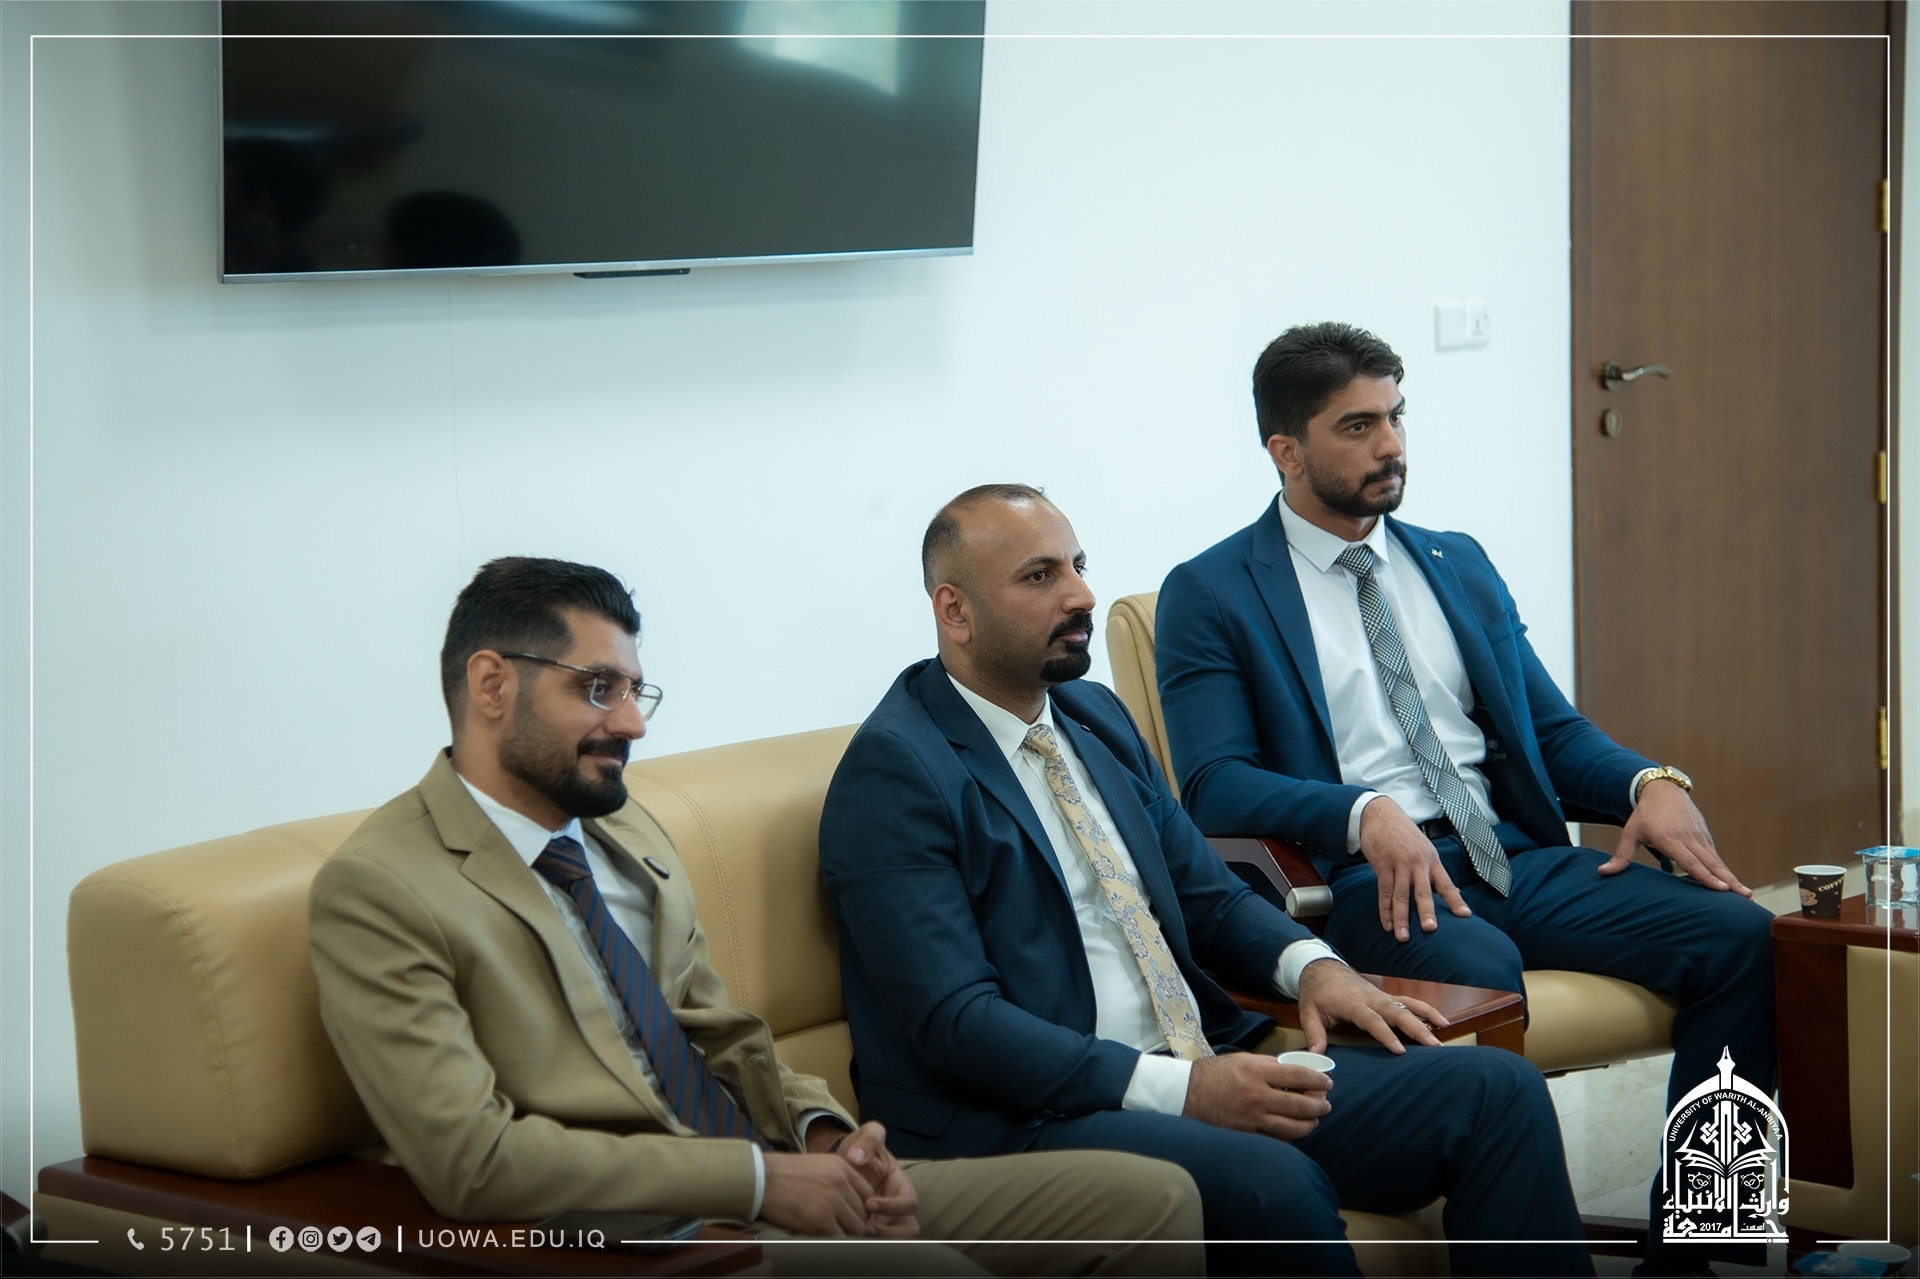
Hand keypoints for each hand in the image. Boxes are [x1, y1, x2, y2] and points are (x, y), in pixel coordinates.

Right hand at [760, 1152, 872, 1236]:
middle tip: (842, 1227)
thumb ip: (838, 1178)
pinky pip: (840, 1237)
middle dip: (855, 1221)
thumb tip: (853, 1201)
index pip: (867, 1192)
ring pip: (856, 1227)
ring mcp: (832, 1202)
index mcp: (842, 1167)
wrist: (761, 1179)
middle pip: (864, 1212)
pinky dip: (835, 1240)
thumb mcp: (818, 1164)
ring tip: (832, 1232)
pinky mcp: (821, 1221)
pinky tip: (823, 1237)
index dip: (861, 1206)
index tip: (851, 1214)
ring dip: (847, 1233)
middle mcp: (841, 1183)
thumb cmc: (785, 1174)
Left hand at [834, 1121, 919, 1237]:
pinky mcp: (870, 1227)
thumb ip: (868, 1140)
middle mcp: (897, 1206)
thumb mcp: (868, 1135)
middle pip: (907, 1230)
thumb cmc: (860, 1147)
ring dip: (877, 1240)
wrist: (843, 1158)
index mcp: (902, 1185)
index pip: (909, 1203)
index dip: (893, 1207)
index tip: (868, 1203)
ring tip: (855, 1234)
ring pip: (893, 1241)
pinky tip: (845, 1234)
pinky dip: (862, 1241)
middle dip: (888, 1232)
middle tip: (864, 1228)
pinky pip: (873, 1241)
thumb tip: (857, 1158)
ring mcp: (885, 1220)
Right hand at [1182, 1052, 1331, 1140]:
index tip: (1327, 1083)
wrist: (1186, 1093)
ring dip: (1310, 1124)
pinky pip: (1277, 1140)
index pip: (1298, 1075)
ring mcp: (1252, 1119)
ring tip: (1315, 1120)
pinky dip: (1290, 1137)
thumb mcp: (1242, 1060)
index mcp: (1257, 1072)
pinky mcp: (1246, 1134)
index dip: (1317, 1080)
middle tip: (1326, 1104)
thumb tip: (1294, 1073)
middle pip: (1301, 1104)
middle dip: (1319, 1105)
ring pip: (1293, 1127)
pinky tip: (1295, 1132)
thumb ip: (1269, 1066)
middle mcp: (1257, 1096)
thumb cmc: (1213, 1074)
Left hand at [1295, 958, 1446, 1053]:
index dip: (1385, 1034)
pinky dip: (1426, 1010)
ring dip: (1427, 1017)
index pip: (1372, 1020)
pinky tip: (1441, 1022)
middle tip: (1434, 1046)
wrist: (1321, 967)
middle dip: (1417, 1028)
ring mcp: (1381, 996)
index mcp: (1352, 1003)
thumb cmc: (1316, 992)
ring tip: (1445, 1032)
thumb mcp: (1308, 1012)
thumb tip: (1315, 1056)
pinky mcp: (1386, 997)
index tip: (1399, 1050)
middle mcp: (1371, 998)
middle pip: (1397, 1012)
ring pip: (1408, 1005)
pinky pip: (1409, 1002)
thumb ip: (1314, 1034)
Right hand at [1359, 797, 1472, 940]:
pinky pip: (1383, 891)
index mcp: (1432, 861)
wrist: (1381, 814)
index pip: (1446, 884)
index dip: (1456, 900)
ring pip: (1401, 895)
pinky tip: (1387, 924)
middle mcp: (1418, 863)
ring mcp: (1399, 863)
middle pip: (1423, 891)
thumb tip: (1456, 893)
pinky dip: (1385, 909)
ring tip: (1403, 937)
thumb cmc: (1404, 835)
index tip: (1465, 916)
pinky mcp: (1383, 864)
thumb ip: (1436, 873)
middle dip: (1427, 911)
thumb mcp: (1424, 850)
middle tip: (1430, 929)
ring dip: (1401, 917)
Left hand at [1602, 780, 1748, 895]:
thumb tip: (1602, 872)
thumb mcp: (1630, 833)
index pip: (1691, 862)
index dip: (1705, 876)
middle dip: (1728, 881)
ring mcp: (1700, 837)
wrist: (1663, 790)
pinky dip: (1725, 870)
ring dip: (1732, 878)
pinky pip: (1716, 856)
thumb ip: (1620, 855)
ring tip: (1747, 895)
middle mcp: (1689, 839)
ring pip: (1717, 861)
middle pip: (1711, 864)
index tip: (1721, 889)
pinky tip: (1735, 884)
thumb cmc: (1644, 815)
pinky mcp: (1705, 836)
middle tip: (1745, 897)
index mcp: (1671, 839)